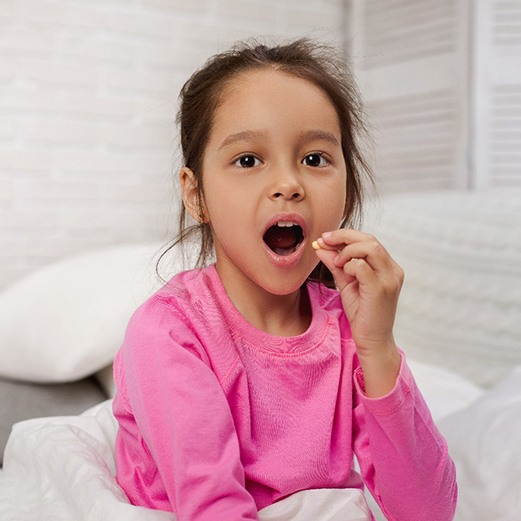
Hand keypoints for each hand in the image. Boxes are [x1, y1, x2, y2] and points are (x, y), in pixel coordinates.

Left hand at [313, 229, 403, 395]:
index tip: (325, 238)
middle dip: (343, 236)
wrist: (372, 341)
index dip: (345, 235)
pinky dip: (349, 264)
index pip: (369, 239)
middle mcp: (392, 270)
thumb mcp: (346, 283)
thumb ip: (336, 264)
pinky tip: (342, 271)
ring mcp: (389, 279)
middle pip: (370, 239)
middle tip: (323, 240)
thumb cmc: (361, 313)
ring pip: (369, 247)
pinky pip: (362, 266)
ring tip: (336, 260)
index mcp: (388, 266)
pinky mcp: (380, 289)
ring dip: (347, 250)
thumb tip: (320, 246)